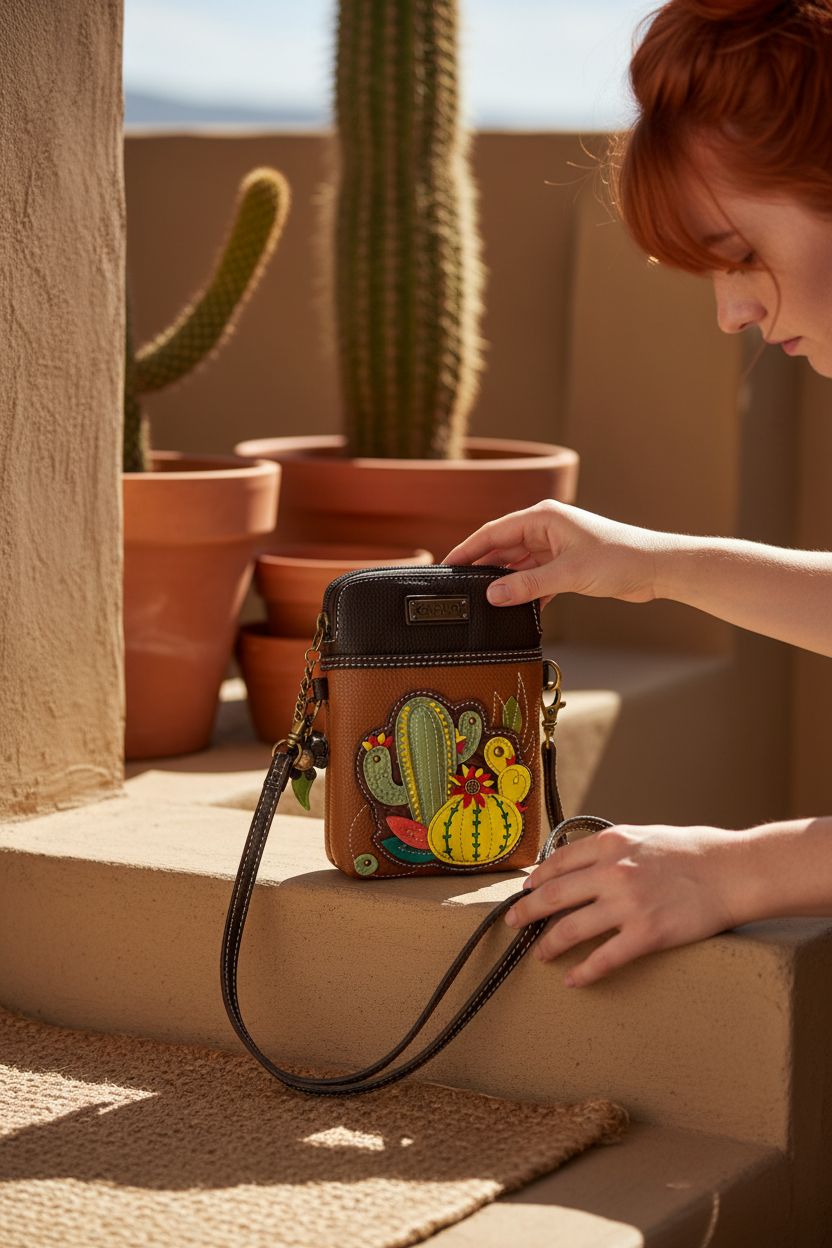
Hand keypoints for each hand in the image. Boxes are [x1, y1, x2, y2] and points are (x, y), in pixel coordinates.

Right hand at [443, 499, 670, 608]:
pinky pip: (534, 577)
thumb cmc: (619, 559)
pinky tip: (515, 609)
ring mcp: (555, 546)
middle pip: (502, 548)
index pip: (493, 532)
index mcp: (543, 517)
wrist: (655, 568)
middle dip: (482, 568)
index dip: (468, 549)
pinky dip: (525, 592)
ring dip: (504, 582)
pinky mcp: (565, 564)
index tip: (447, 566)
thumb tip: (492, 595)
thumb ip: (527, 586)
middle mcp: (545, 528)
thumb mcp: (568, 574)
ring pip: (517, 565)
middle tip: (460, 589)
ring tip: (483, 601)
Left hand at [505, 822, 748, 985]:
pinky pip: (604, 958)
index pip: (558, 862)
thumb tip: (579, 860)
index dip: (537, 880)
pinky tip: (572, 979)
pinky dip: (583, 972)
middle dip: (526, 912)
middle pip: (554, 895)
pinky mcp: (647, 934)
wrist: (733, 872)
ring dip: (548, 944)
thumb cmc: (693, 852)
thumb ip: (611, 847)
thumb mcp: (644, 835)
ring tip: (538, 954)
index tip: (524, 891)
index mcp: (611, 844)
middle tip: (512, 923)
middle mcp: (613, 872)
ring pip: (571, 928)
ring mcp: (628, 904)